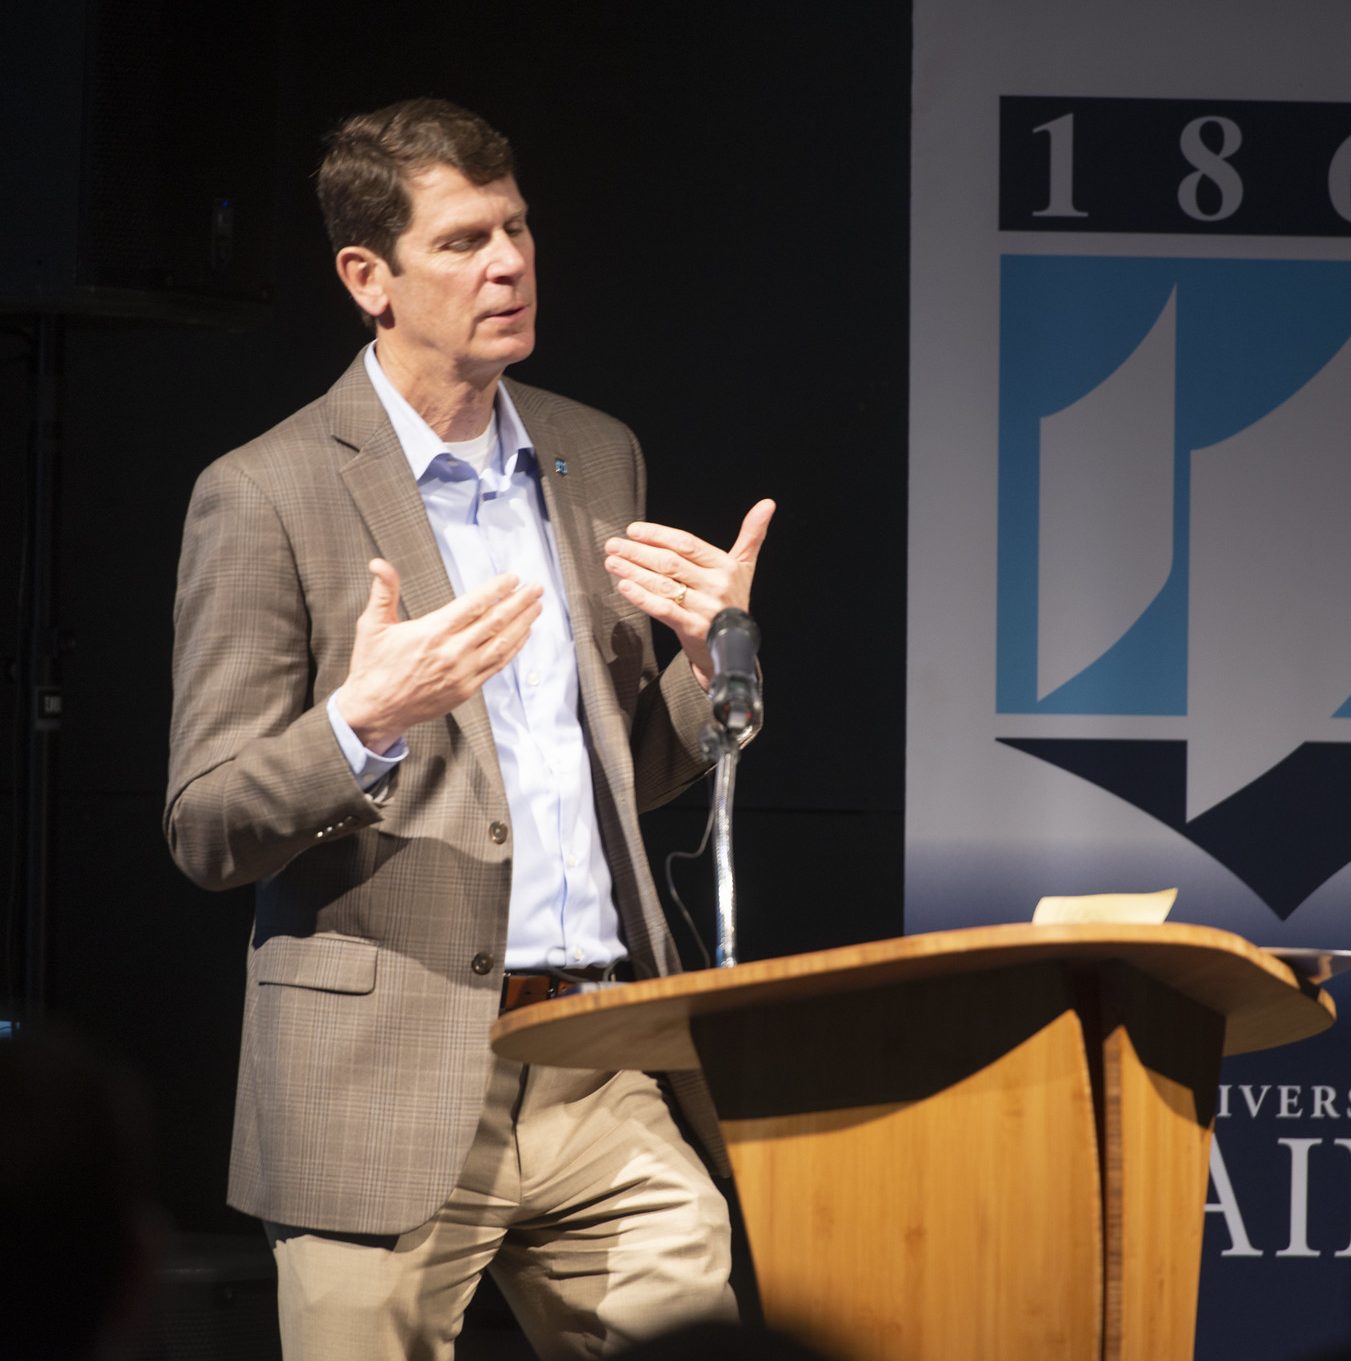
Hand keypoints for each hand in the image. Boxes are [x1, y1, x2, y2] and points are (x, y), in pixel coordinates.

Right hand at [334, 559, 542, 751]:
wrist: (375, 710)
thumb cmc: (373, 667)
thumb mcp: (372, 625)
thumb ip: (383, 592)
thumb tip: (379, 563)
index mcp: (432, 632)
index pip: (474, 604)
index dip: (497, 590)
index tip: (512, 578)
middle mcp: (452, 652)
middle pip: (495, 621)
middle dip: (519, 602)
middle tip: (536, 587)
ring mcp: (462, 672)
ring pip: (502, 644)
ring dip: (523, 623)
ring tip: (537, 607)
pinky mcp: (466, 688)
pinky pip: (497, 665)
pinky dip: (514, 648)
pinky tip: (524, 635)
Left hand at [604, 499, 775, 687]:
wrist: (734, 646)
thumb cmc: (733, 600)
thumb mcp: (744, 567)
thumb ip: (752, 535)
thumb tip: (768, 502)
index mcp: (725, 566)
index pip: (687, 543)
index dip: (658, 535)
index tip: (633, 530)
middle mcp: (717, 585)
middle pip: (670, 562)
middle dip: (638, 552)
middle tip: (613, 544)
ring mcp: (705, 607)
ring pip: (663, 584)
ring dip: (633, 571)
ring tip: (612, 561)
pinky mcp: (693, 628)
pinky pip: (664, 609)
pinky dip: (642, 597)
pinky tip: (623, 586)